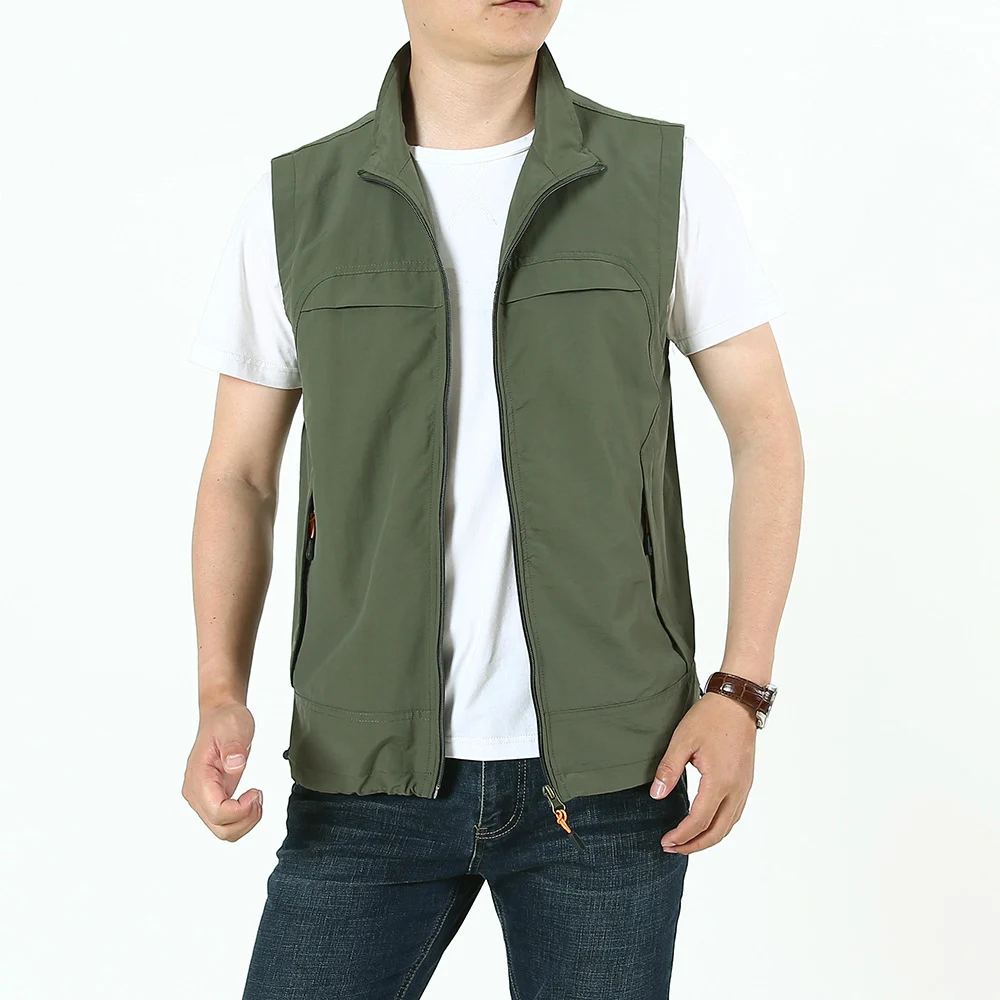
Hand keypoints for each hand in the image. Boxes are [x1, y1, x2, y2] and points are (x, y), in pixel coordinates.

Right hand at [181, 700, 262, 840]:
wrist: (220, 716)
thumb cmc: (225, 721)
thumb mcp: (234, 727)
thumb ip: (234, 747)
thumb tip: (234, 764)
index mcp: (198, 778)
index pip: (217, 812)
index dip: (241, 810)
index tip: (256, 791)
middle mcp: (196, 793)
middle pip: (221, 829)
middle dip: (246, 820)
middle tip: (259, 797)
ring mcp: (203, 798)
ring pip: (223, 830)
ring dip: (245, 821)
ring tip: (256, 798)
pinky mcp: (212, 799)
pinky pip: (226, 823)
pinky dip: (243, 818)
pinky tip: (251, 800)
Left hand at [649, 690, 756, 853]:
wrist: (737, 701)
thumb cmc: (710, 717)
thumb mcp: (682, 740)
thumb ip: (669, 769)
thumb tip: (656, 795)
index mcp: (719, 781)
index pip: (699, 821)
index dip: (681, 836)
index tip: (665, 842)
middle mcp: (736, 789)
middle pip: (718, 831)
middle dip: (694, 845)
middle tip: (672, 848)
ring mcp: (744, 786)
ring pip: (729, 825)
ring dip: (708, 838)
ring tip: (686, 841)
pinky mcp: (746, 781)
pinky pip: (735, 813)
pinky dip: (720, 826)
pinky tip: (707, 824)